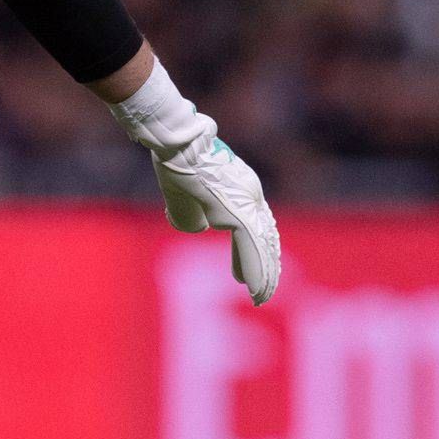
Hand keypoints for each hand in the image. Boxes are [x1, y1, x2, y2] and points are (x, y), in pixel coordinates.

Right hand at [105, 58, 280, 304]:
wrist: (176, 141)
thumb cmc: (173, 159)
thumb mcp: (180, 192)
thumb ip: (189, 211)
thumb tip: (196, 226)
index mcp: (240, 188)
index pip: (254, 226)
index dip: (254, 252)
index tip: (246, 275)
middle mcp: (251, 195)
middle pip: (264, 237)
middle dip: (265, 267)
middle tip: (265, 291)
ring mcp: (248, 202)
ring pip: (262, 246)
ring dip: (264, 275)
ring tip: (262, 298)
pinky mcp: (239, 210)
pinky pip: (252, 248)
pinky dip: (256, 271)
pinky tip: (258, 291)